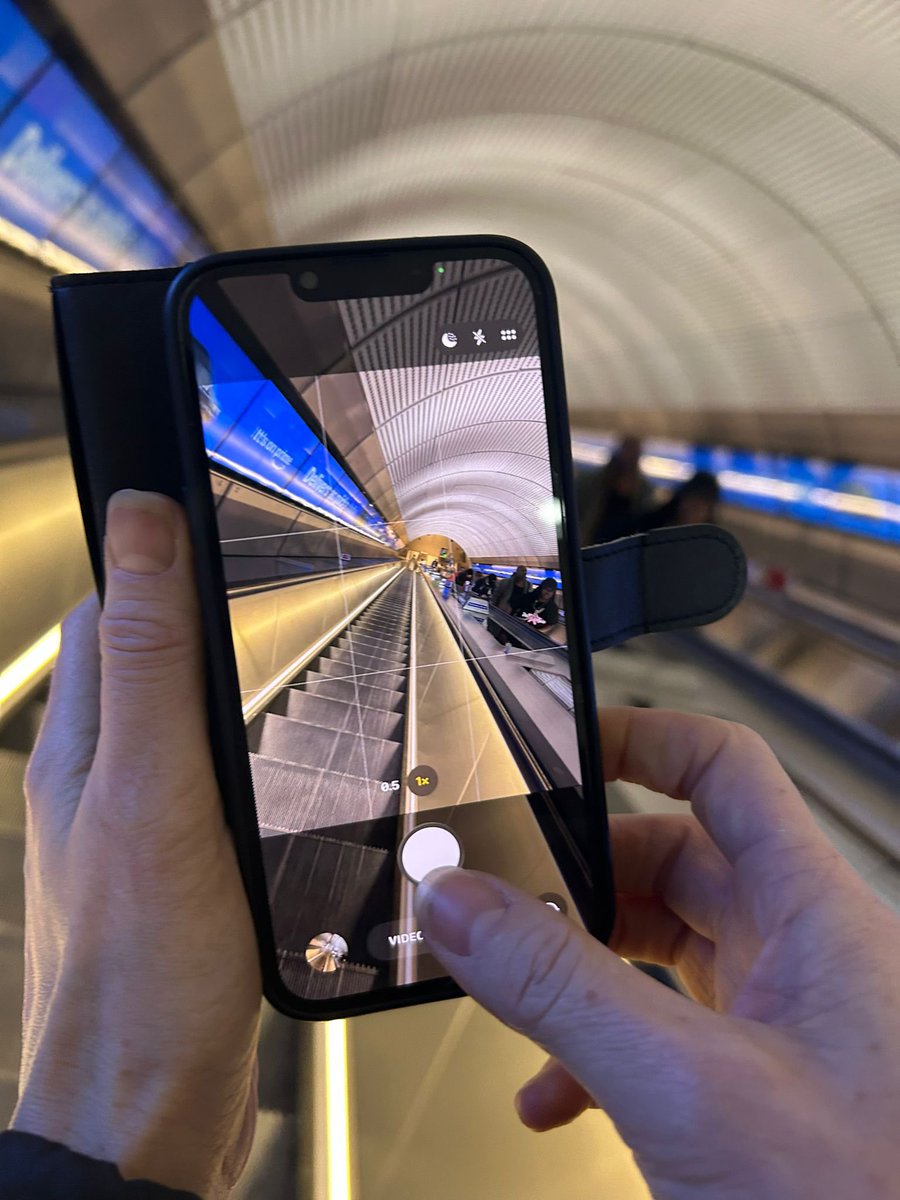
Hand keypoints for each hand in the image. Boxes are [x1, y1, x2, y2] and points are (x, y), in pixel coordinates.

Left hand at [13, 491, 260, 1197]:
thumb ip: (151, 661)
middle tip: (279, 579)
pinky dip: (252, 748)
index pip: (108, 609)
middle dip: (204, 609)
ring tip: (300, 654)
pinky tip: (296, 761)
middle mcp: (107, 773)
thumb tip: (140, 526)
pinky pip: (214, 773)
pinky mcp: (184, 861)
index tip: (214, 508)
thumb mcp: (158, 791)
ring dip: (235, 678)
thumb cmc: (146, 970)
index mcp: (88, 742)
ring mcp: (144, 818)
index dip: (156, 552)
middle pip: (149, 655)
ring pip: (188, 714)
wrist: (153, 1108)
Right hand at [416, 707, 899, 1198]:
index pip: (725, 768)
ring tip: (525, 1004)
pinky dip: (601, 1053)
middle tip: (513, 900)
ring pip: (663, 949)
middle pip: (676, 859)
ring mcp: (786, 1023)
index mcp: (815, 914)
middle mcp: (805, 955)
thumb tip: (465, 905)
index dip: (642, 738)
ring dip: (585, 974)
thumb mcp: (687, 1087)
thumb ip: (563, 991)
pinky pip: (666, 1033)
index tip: (563, 741)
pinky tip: (557, 1097)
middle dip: (585, 882)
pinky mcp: (762, 1086)